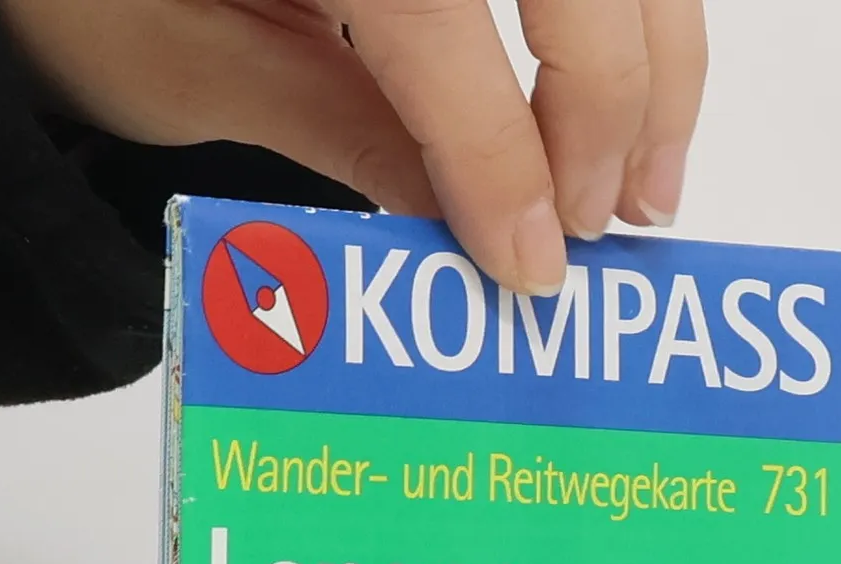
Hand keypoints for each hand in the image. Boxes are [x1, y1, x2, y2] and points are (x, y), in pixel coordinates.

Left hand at [0, 0, 706, 294]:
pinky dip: (639, 16)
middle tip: (597, 228)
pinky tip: (635, 98)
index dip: (499, 148)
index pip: (439, 18)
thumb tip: (476, 225)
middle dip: (602, 99)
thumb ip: (338, 128)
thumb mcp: (185, 67)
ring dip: (655, 55)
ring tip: (646, 185)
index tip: (531, 262)